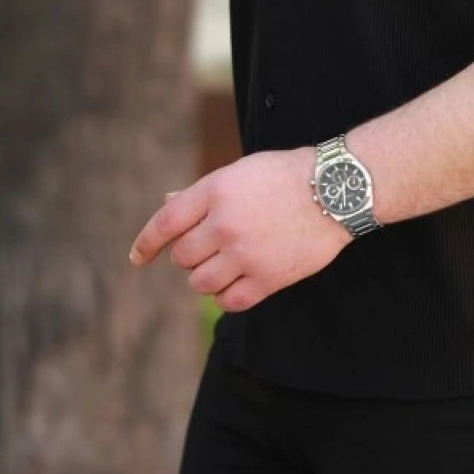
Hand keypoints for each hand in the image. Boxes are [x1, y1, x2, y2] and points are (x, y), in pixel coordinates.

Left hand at [128, 147, 350, 310]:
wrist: (335, 190)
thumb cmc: (286, 176)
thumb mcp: (240, 173)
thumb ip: (202, 193)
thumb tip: (166, 204)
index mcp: (215, 191)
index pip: (164, 224)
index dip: (146, 243)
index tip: (138, 257)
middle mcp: (224, 224)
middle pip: (182, 257)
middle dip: (191, 254)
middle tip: (213, 245)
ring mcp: (245, 254)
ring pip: (200, 283)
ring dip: (207, 276)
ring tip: (227, 262)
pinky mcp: (266, 279)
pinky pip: (228, 301)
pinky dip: (227, 295)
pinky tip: (239, 280)